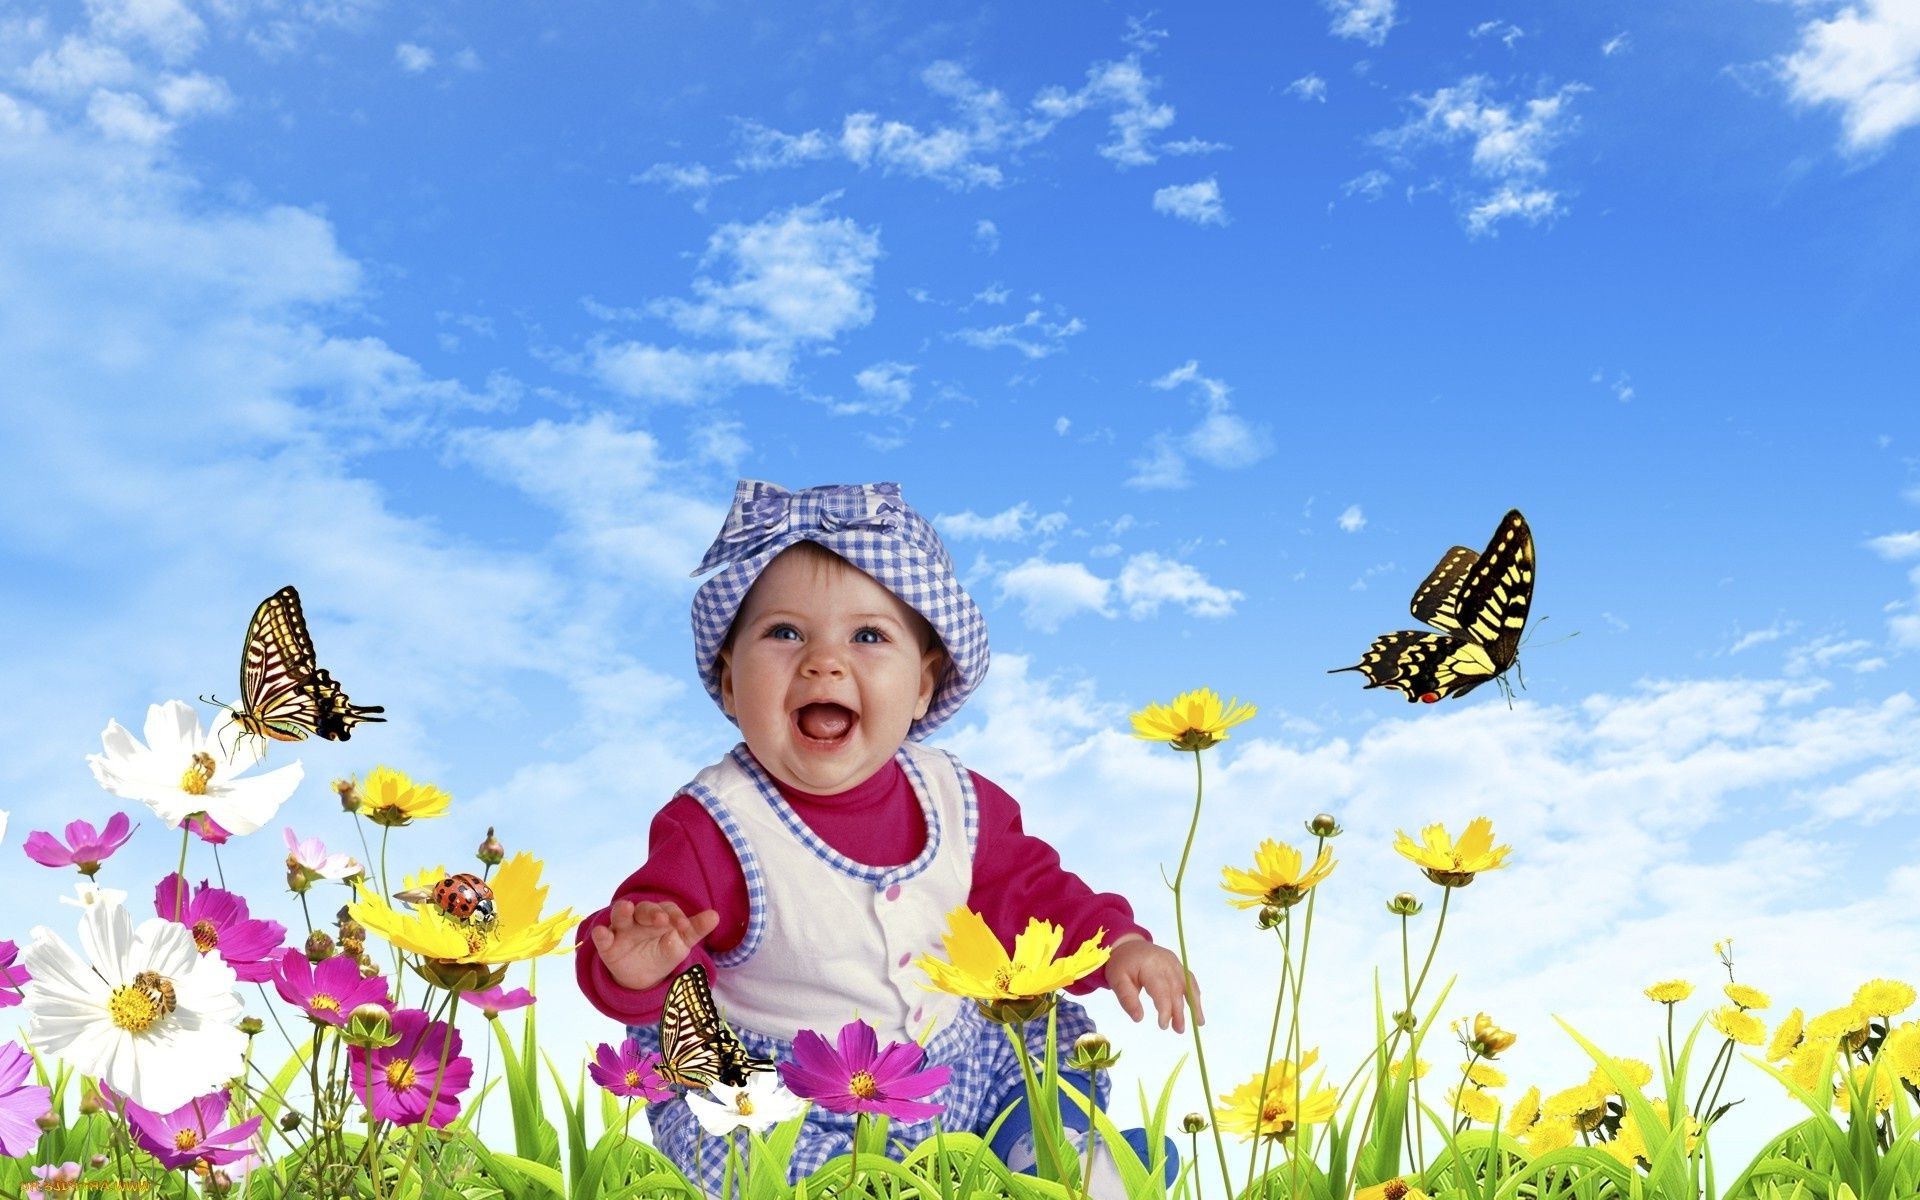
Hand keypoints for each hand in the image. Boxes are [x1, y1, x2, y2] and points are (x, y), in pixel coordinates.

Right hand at [589, 899, 719, 990]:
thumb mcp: (681, 943)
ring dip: (622, 911)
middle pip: (643, 909)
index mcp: (659, 915)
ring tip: (626, 909)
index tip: (686, 928)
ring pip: (620, 915)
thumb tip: (715, 915)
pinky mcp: (608, 946)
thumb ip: (695, 929)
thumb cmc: (664, 951)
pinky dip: (600, 934)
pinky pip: (602, 937)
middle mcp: (639, 918)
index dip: (677, 917)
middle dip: (652, 912)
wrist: (643, 977)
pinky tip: (601, 933)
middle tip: (662, 920)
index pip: (667, 909)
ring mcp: (622, 930)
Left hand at [1104, 936, 1203, 1033]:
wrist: (1127, 944)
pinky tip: (1196, 1008)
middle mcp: (1166, 963)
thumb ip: (1127, 999)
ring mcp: (1174, 962)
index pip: (1161, 990)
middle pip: (1176, 989)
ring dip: (1194, 1003)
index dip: (1165, 1009)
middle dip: (1179, 1011)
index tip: (1163, 1026)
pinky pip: (1189, 979)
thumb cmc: (1122, 964)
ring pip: (1188, 984)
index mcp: (1150, 966)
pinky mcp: (1177, 964)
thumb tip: (1138, 1019)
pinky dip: (1194, 993)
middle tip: (1179, 1030)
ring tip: (1199, 1022)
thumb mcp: (1117, 980)